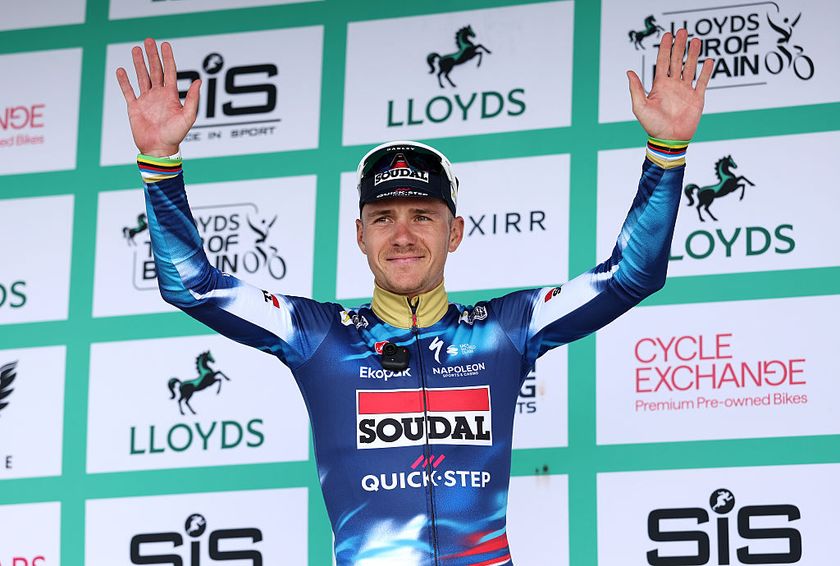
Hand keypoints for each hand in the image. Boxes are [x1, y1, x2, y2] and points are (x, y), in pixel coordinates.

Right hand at [116, 38, 199, 156]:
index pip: (169, 72)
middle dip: (152, 56)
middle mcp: (158, 95)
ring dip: (138, 63)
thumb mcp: (188, 117)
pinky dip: (124, 81)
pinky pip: (128, 91)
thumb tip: (199, 81)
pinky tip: (121, 70)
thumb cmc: (175, 135)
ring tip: (135, 49)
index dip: (167, 58)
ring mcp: (146, 100)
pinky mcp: (134, 107)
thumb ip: (193, 99)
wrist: (159, 149)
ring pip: (142, 77)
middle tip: (148, 41)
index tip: (165, 45)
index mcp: (171, 96)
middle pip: (155, 70)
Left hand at [627, 29, 713, 139]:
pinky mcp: (697, 98)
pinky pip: (703, 82)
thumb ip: (636, 89)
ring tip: (696, 40)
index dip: (665, 48)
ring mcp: (685, 91)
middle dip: (679, 46)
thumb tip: (628, 72)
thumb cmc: (652, 126)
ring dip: (693, 54)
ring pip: (690, 68)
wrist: (669, 141)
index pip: (662, 62)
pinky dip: (706, 71)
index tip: (667, 35)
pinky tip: (709, 60)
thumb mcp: (640, 106)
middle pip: (677, 61)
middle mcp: (673, 86)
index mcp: (659, 86)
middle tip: (683, 31)